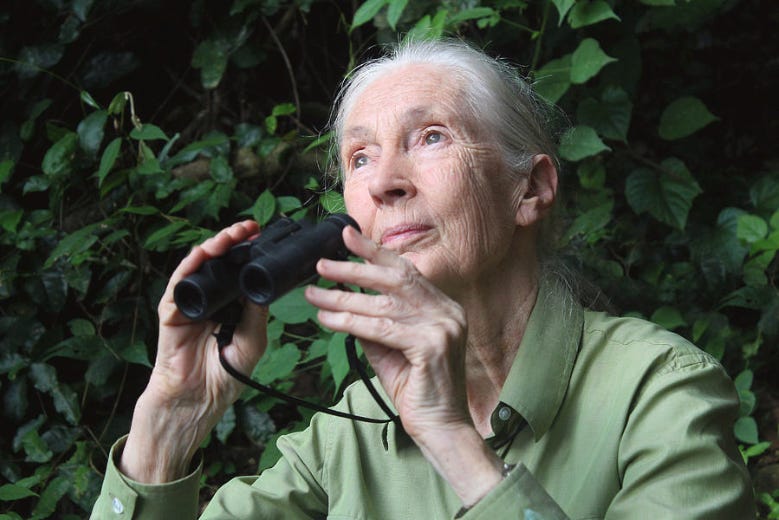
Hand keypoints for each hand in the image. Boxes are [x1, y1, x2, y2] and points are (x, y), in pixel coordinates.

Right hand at [122, 220, 268, 481]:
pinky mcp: (171, 314)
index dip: (247, 253)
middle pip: (218, 264)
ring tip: (229, 236)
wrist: (197, 401)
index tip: (261, 237)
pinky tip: (202, 256)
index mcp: (230, 307)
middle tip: (248, 228)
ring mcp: (189, 305)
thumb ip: (256, 313)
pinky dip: (189, 268)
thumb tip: (262, 283)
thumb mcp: (252, 342)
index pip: (237, 272)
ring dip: (212, 249)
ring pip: (198, 268)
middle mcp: (210, 301)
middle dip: (232, 243)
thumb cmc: (224, 377)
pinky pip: (178, 285)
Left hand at [305, 226, 505, 505]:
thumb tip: (344, 300)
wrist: (441, 428)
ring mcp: (443, 327)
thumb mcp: (391, 349)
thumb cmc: (417, 389)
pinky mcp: (432, 346)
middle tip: (322, 264)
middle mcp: (447, 311)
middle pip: (394, 279)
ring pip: (383, 304)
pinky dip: (351, 322)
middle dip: (355, 267)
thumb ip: (375, 323)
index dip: (375, 251)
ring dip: (343, 298)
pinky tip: (328, 320)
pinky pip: (382, 329)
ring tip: (314, 294)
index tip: (346, 236)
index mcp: (442, 306)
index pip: (405, 270)